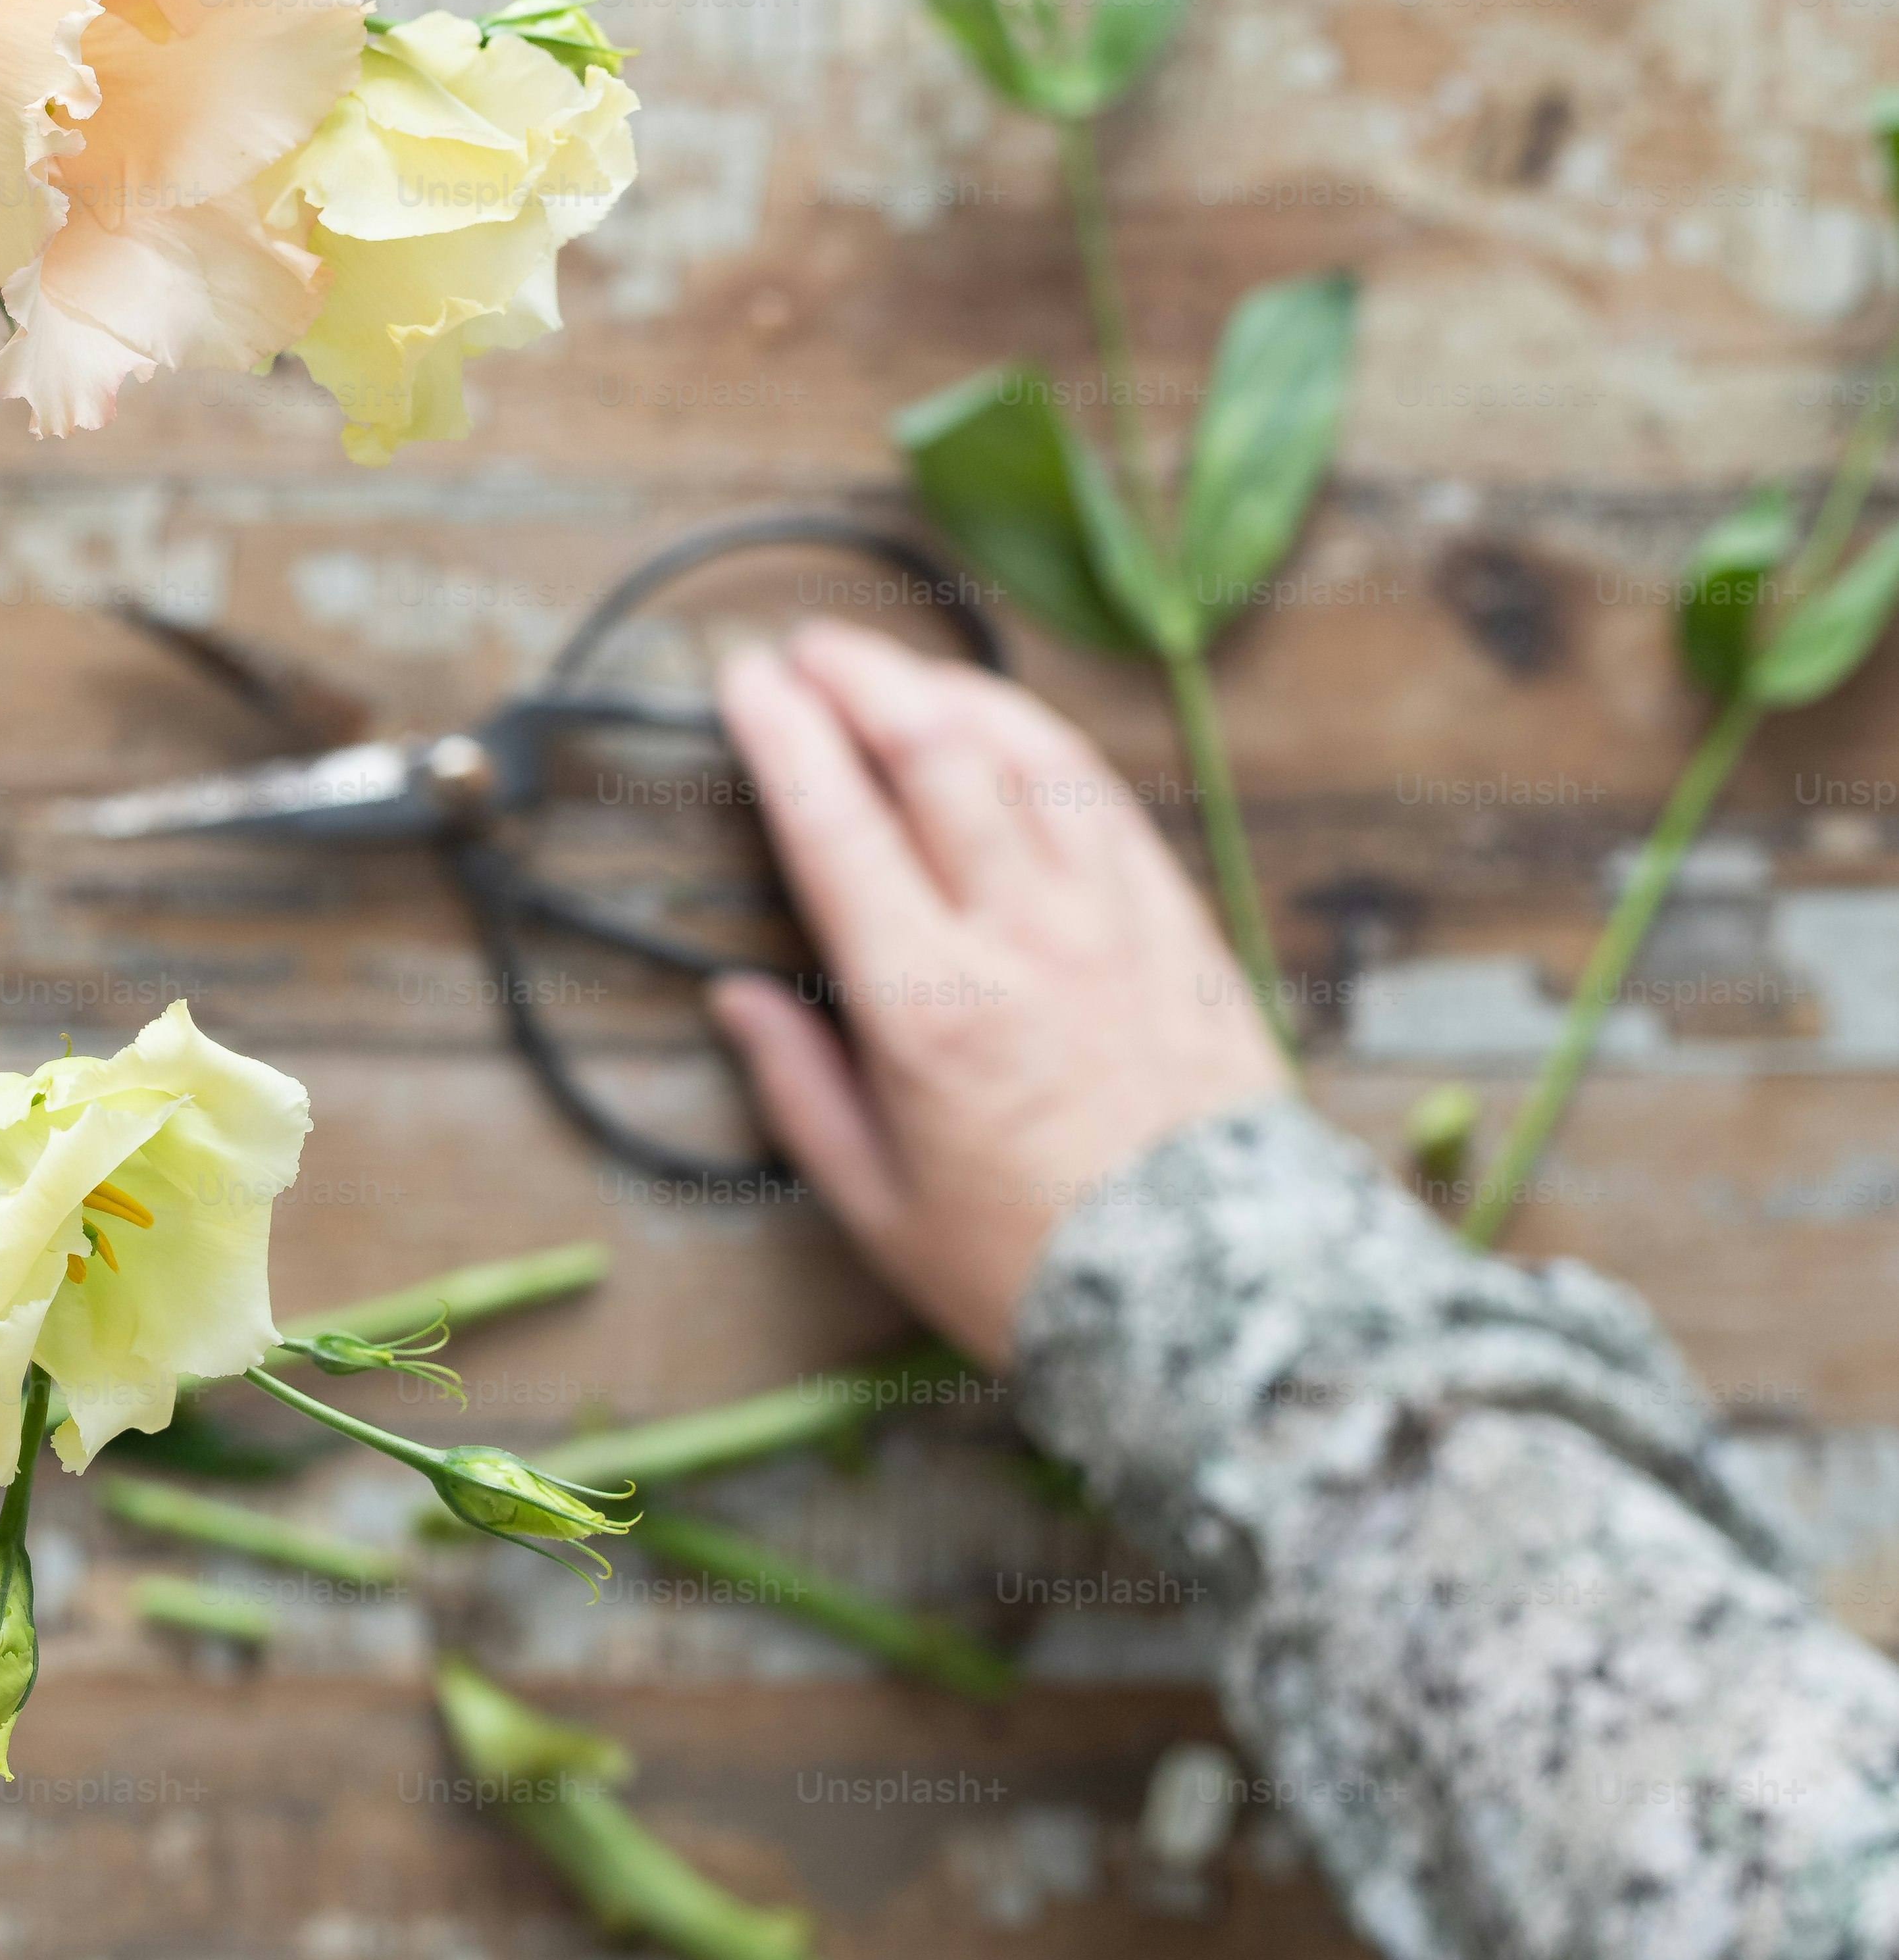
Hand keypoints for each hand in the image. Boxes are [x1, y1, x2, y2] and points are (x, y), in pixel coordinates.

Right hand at [705, 623, 1288, 1368]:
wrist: (1223, 1308)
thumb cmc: (1033, 1271)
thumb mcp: (878, 1206)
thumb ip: (799, 1089)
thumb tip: (737, 998)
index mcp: (928, 1011)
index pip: (837, 826)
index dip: (783, 736)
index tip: (743, 682)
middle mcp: (1023, 942)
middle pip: (936, 755)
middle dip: (862, 680)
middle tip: (808, 651)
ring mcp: (1115, 925)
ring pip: (1031, 756)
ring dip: (955, 690)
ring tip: (899, 670)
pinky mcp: (1183, 931)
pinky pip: (1108, 803)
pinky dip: (1047, 747)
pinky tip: (1013, 733)